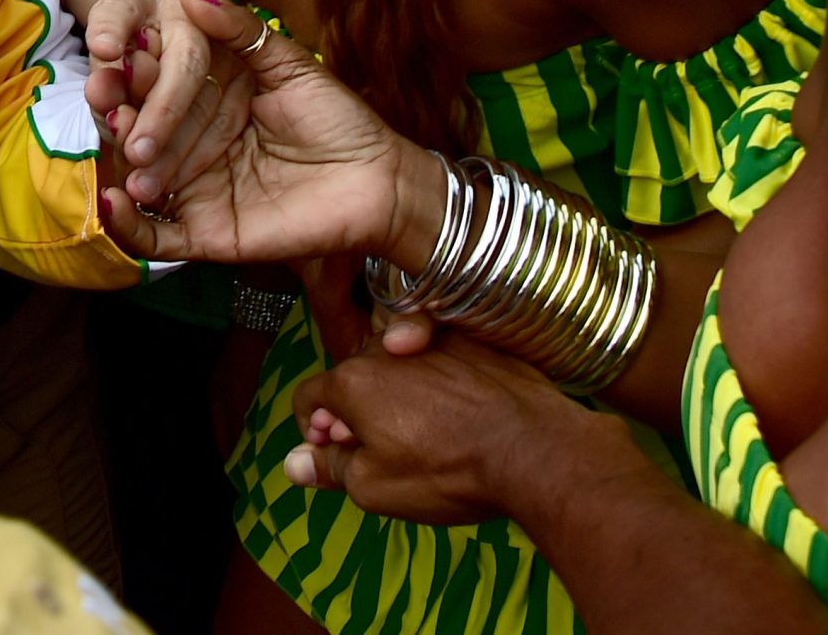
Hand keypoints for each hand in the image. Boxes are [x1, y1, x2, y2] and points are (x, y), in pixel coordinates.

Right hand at [89, 0, 444, 269]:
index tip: (115, 48)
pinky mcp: (205, 234)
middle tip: (107, 96)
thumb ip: (238, 31)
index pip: (155, 85)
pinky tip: (113, 201)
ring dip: (119, 160)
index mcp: (207, 102)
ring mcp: (195, 191)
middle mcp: (192, 145)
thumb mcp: (288, 64)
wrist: (378, 182)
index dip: (132, 69)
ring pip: (140, 178)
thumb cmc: (339, 118)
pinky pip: (154, 236)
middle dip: (117, 112)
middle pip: (139, 130)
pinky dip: (126, 224)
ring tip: (120, 139)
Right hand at [285, 332, 613, 526]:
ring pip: (396, 364)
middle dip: (354, 412)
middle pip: (352, 377)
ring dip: (396, 393)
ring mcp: (433, 340)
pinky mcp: (474, 342)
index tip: (336, 453)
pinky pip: (437, 355)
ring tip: (422, 432)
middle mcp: (386, 348)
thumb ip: (330, 468)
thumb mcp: (375, 488)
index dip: (312, 431)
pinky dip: (436, 379)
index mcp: (353, 381)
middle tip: (380, 450)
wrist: (533, 449)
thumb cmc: (448, 472)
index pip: (307, 397)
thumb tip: (293, 463)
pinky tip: (457, 413)